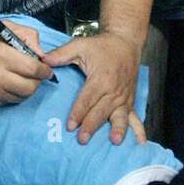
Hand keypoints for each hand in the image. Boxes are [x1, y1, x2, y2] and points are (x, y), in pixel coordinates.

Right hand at [0, 22, 52, 108]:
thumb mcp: (1, 28)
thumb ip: (26, 35)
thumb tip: (41, 54)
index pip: (33, 69)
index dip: (44, 71)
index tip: (46, 70)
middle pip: (30, 87)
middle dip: (37, 82)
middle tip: (35, 76)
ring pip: (21, 97)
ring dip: (25, 89)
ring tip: (19, 78)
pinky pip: (9, 102)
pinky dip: (12, 94)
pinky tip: (6, 84)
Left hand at [45, 30, 145, 144]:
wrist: (126, 42)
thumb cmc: (102, 46)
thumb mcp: (80, 45)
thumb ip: (61, 54)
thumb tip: (43, 61)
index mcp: (101, 78)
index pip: (87, 99)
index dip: (78, 112)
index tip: (70, 125)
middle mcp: (114, 90)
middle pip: (101, 111)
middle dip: (91, 125)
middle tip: (82, 139)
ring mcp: (124, 97)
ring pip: (119, 116)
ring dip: (117, 129)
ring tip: (114, 141)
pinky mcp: (130, 101)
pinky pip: (135, 117)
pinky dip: (138, 130)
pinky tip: (140, 142)